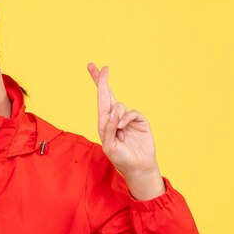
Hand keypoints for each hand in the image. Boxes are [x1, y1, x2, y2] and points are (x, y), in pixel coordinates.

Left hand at [87, 63, 164, 199]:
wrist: (138, 167)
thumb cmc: (121, 158)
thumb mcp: (109, 146)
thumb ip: (109, 128)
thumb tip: (113, 112)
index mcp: (104, 121)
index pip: (100, 99)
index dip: (98, 84)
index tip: (94, 67)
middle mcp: (115, 117)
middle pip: (108, 94)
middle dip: (101, 80)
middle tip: (97, 66)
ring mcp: (127, 118)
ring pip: (119, 105)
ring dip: (116, 116)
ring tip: (118, 132)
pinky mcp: (139, 121)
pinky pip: (131, 112)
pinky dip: (125, 119)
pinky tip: (123, 128)